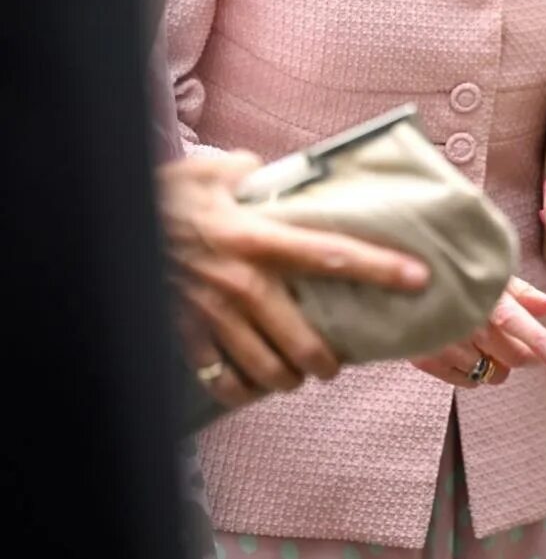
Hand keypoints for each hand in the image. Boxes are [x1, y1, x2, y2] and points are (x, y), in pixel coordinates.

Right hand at [158, 151, 430, 410]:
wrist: (114, 221)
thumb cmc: (167, 193)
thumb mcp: (217, 171)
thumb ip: (258, 176)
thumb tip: (282, 178)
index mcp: (258, 237)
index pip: (333, 255)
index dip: (380, 269)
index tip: (418, 278)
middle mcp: (244, 283)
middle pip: (307, 339)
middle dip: (329, 360)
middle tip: (335, 359)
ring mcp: (215, 316)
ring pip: (271, 369)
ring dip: (291, 377)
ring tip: (299, 373)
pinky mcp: (188, 336)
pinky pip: (225, 379)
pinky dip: (244, 387)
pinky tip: (253, 382)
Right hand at [411, 276, 545, 387]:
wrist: (403, 280)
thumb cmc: (456, 277)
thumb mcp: (492, 277)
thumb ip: (527, 295)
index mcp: (483, 296)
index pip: (514, 320)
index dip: (537, 339)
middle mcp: (465, 322)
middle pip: (511, 357)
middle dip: (524, 355)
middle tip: (523, 347)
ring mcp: (445, 343)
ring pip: (491, 374)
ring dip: (496, 364)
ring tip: (484, 342)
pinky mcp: (427, 360)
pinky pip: (468, 382)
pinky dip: (473, 372)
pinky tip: (466, 351)